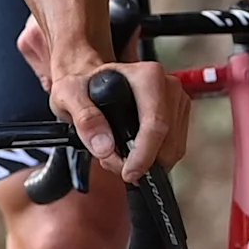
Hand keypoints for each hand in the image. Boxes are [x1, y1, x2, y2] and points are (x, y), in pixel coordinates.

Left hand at [47, 54, 180, 182]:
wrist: (90, 80)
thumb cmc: (83, 85)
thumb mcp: (70, 95)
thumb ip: (84, 118)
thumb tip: (105, 146)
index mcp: (147, 76)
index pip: (155, 123)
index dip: (144, 154)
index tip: (128, 171)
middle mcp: (167, 86)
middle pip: (167, 140)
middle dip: (141, 161)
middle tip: (112, 162)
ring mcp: (176, 102)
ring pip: (172, 149)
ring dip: (147, 162)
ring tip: (117, 154)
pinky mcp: (178, 116)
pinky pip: (173, 149)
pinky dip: (153, 158)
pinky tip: (131, 151)